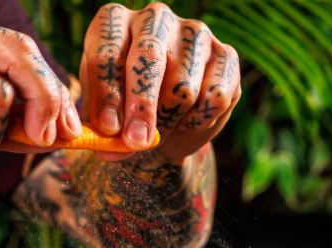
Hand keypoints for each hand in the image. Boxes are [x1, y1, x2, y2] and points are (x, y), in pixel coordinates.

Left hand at [81, 2, 239, 160]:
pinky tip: (186, 124)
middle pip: (149, 58)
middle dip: (141, 107)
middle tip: (135, 142)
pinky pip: (215, 97)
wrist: (167, 121)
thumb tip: (112, 145)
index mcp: (115, 23)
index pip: (108, 51)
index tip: (108, 127)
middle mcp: (155, 18)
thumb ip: (104, 130)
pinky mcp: (226, 56)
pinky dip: (199, 121)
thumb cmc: (126, 112)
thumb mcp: (106, 118)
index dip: (107, 92)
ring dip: (168, 123)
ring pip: (183, 86)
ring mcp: (195, 33)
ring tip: (158, 136)